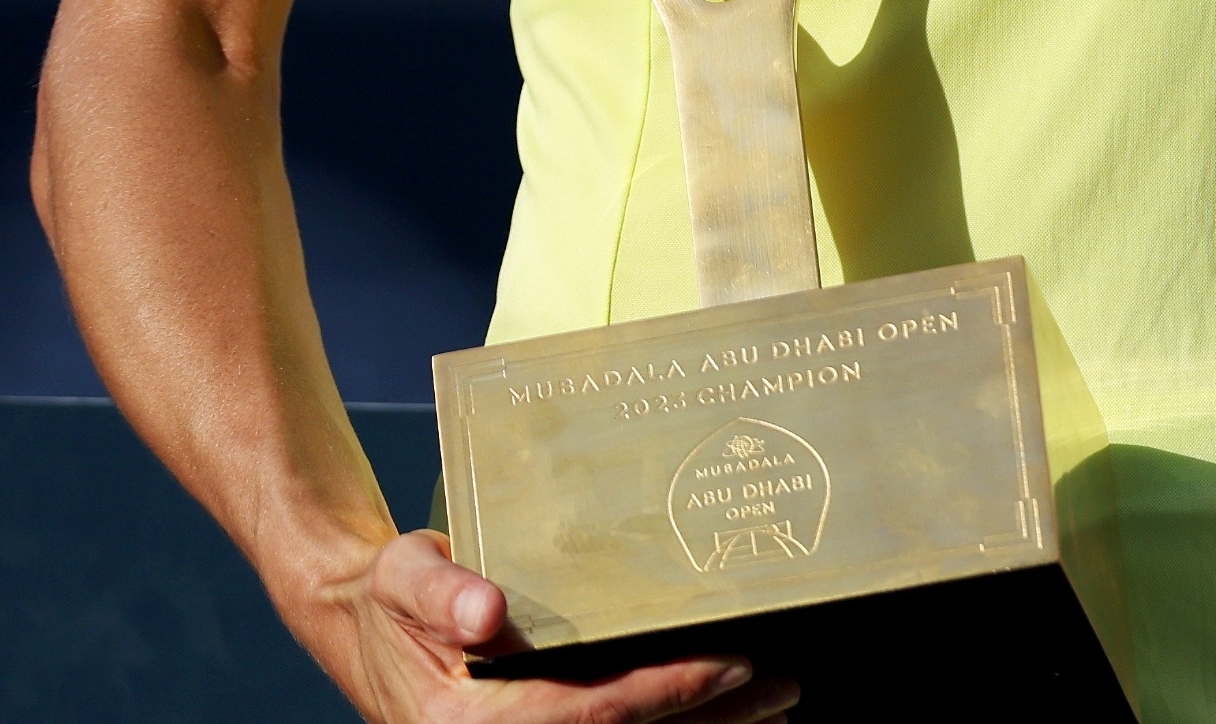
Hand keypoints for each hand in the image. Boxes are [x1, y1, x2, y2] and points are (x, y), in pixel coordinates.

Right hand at [335, 533, 794, 723]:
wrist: (364, 629)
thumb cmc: (392, 597)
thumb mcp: (402, 574)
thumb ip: (438, 590)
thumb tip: (487, 612)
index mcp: (467, 723)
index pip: (591, 712)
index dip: (667, 692)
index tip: (733, 664)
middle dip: (708, 720)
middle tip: (784, 689)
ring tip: (774, 708)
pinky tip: (719, 720)